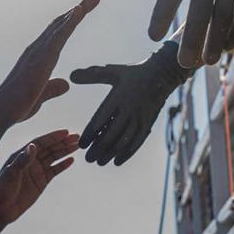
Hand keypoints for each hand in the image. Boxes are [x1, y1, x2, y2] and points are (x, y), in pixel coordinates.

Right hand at [0, 0, 99, 124]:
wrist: (0, 112)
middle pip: (61, 23)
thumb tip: (66, 84)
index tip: (85, 8)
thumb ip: (53, 88)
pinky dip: (70, 21)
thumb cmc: (16, 106)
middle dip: (79, 9)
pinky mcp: (42, 58)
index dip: (72, 20)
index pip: (58, 34)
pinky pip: (59, 36)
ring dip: (79, 9)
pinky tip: (80, 9)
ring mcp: (38, 51)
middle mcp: (37, 49)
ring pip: (62, 25)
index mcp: (38, 57)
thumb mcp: (41, 96)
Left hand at [0, 130, 78, 223]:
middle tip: (77, 137)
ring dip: (65, 151)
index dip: (53, 137)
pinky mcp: (41, 182)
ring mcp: (36, 171)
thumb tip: (33, 146)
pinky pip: (54, 171)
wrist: (2, 209)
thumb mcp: (11, 174)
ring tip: (77, 145)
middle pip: (49, 148)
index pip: (40, 143)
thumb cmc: (2, 190)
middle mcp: (30, 161)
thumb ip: (23, 160)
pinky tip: (71, 160)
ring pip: (54, 158)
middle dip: (63, 142)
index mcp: (21, 155)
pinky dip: (63, 165)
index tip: (65, 132)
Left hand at [71, 41, 192, 165]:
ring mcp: (140, 119)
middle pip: (111, 135)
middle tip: (87, 158)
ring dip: (111, 154)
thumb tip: (70, 76)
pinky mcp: (148, 124)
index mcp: (118, 98)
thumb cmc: (132, 73)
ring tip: (99, 162)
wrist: (162, 75)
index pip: (100, 120)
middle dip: (98, 149)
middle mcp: (129, 110)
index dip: (90, 135)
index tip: (81, 144)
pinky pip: (137, 142)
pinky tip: (117, 161)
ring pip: (124, 141)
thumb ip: (91, 75)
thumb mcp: (111, 71)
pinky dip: (127, 154)